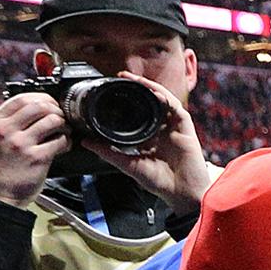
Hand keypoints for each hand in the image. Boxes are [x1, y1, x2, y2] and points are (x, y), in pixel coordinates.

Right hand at [0, 92, 70, 205]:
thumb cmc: (0, 166)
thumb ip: (9, 122)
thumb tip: (35, 106)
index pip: (22, 99)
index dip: (42, 98)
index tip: (51, 104)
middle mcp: (5, 130)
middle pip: (39, 106)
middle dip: (56, 110)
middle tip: (61, 118)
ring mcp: (20, 144)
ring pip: (52, 120)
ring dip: (64, 125)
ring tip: (64, 131)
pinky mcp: (36, 157)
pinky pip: (60, 141)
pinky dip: (67, 142)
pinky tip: (63, 146)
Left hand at [83, 74, 216, 215]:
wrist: (182, 193)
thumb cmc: (161, 182)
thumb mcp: (129, 164)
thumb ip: (108, 152)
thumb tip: (86, 142)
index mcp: (149, 137)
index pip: (137, 113)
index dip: (126, 101)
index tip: (110, 91)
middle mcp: (162, 129)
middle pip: (150, 102)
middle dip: (137, 88)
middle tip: (120, 77)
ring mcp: (174, 127)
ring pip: (162, 100)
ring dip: (149, 87)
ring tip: (133, 78)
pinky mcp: (185, 128)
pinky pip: (174, 107)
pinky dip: (163, 96)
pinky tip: (152, 91)